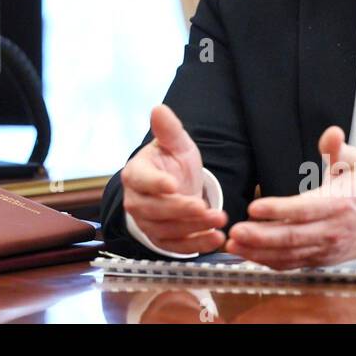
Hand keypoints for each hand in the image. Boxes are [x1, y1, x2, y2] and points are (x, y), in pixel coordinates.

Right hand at [121, 104, 227, 254]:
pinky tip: (216, 239)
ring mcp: (147, 223)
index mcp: (136, 174)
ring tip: (220, 221)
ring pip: (167, 230)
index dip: (155, 183)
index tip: (172, 185)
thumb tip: (158, 108)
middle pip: (154, 210)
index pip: (141, 180)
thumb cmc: (173, 163)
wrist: (176, 187)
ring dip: (194, 228)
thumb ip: (169, 130)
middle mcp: (136, 201)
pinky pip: (176, 247)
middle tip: (206, 208)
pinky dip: (196, 246)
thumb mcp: (176, 144)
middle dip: (182, 210)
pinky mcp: (161, 240)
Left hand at [224, 126, 355, 268]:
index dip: (278, 209)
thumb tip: (332, 133)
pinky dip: (268, 262)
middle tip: (235, 230)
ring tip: (233, 244)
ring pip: (288, 255)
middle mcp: (331, 230)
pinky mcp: (318, 260)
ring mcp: (324, 248)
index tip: (254, 207)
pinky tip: (247, 254)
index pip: (305, 209)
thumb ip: (339, 149)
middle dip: (261, 236)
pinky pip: (291, 264)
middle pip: (292, 237)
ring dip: (258, 252)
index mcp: (339, 204)